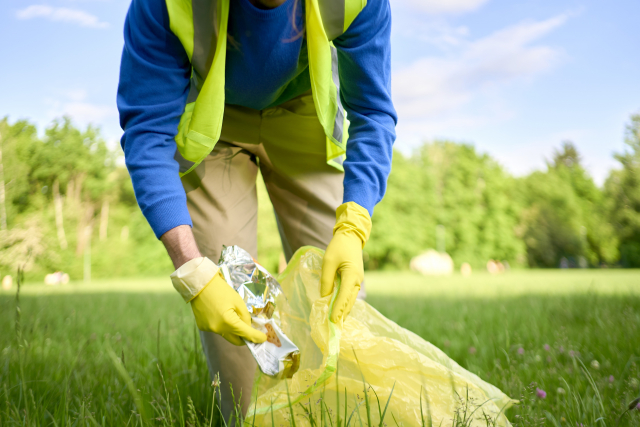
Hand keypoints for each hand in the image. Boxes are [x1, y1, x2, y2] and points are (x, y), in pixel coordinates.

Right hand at [191, 272, 266, 345]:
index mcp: (228, 322)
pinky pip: (217, 330)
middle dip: (245, 338)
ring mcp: (209, 329)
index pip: (246, 334)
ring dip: (233, 330)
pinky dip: (223, 325)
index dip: (256, 337)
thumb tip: (248, 327)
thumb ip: (245, 317)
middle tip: (252, 331)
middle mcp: (217, 329)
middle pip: (236, 340)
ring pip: (226, 334)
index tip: (263, 339)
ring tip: (234, 316)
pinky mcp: (203, 326)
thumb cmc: (221, 290)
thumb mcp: (238, 301)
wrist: (200, 284)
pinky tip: (221, 313)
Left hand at [320, 202, 371, 322]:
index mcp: (352, 276)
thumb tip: (324, 297)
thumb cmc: (338, 247)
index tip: (332, 322)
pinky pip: (349, 295)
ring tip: (334, 323)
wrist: (350, 236)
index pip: (344, 297)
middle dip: (341, 314)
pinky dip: (343, 303)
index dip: (337, 310)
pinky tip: (337, 310)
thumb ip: (326, 280)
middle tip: (332, 328)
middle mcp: (357, 281)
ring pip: (350, 300)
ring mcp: (358, 281)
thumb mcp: (328, 262)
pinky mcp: (355, 280)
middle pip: (349, 302)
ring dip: (342, 310)